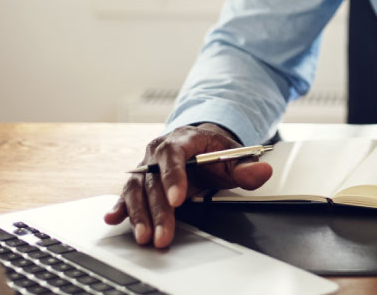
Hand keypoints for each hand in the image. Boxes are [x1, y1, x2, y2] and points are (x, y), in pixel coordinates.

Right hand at [103, 123, 271, 247]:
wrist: (198, 143)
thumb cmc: (213, 150)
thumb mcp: (233, 156)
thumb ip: (247, 167)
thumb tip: (263, 172)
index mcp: (182, 139)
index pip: (174, 156)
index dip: (173, 177)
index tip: (177, 200)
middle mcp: (157, 152)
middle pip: (154, 180)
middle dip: (158, 210)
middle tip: (163, 233)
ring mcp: (145, 167)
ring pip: (137, 190)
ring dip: (139, 214)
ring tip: (144, 236)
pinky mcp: (139, 181)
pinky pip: (127, 194)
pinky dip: (119, 207)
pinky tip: (113, 219)